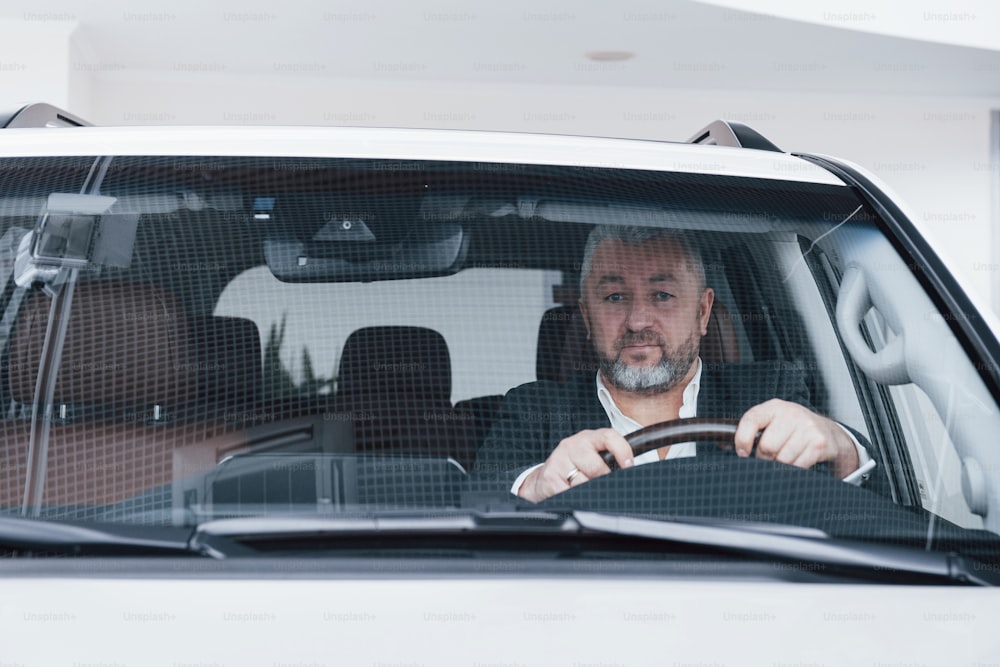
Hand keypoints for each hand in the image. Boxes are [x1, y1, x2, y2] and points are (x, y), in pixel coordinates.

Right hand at [518, 428, 634, 502]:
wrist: (544, 478)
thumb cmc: (575, 468)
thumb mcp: (593, 458)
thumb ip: (610, 461)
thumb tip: (630, 475)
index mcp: (588, 438)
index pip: (609, 437)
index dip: (622, 451)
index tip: (629, 466)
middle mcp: (573, 445)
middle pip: (596, 467)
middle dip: (601, 481)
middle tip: (600, 485)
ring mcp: (559, 459)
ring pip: (583, 483)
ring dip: (586, 491)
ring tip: (580, 487)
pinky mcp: (550, 476)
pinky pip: (569, 493)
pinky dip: (573, 498)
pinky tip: (569, 492)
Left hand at [733, 399, 859, 478]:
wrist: (827, 431)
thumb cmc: (791, 428)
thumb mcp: (771, 421)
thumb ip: (751, 430)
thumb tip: (722, 445)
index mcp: (774, 407)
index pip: (751, 420)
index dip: (742, 440)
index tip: (742, 453)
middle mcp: (791, 413)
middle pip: (766, 446)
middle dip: (763, 458)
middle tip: (767, 459)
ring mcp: (807, 427)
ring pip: (782, 459)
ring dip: (778, 466)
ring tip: (782, 460)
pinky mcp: (819, 443)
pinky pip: (798, 466)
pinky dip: (794, 469)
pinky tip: (795, 462)